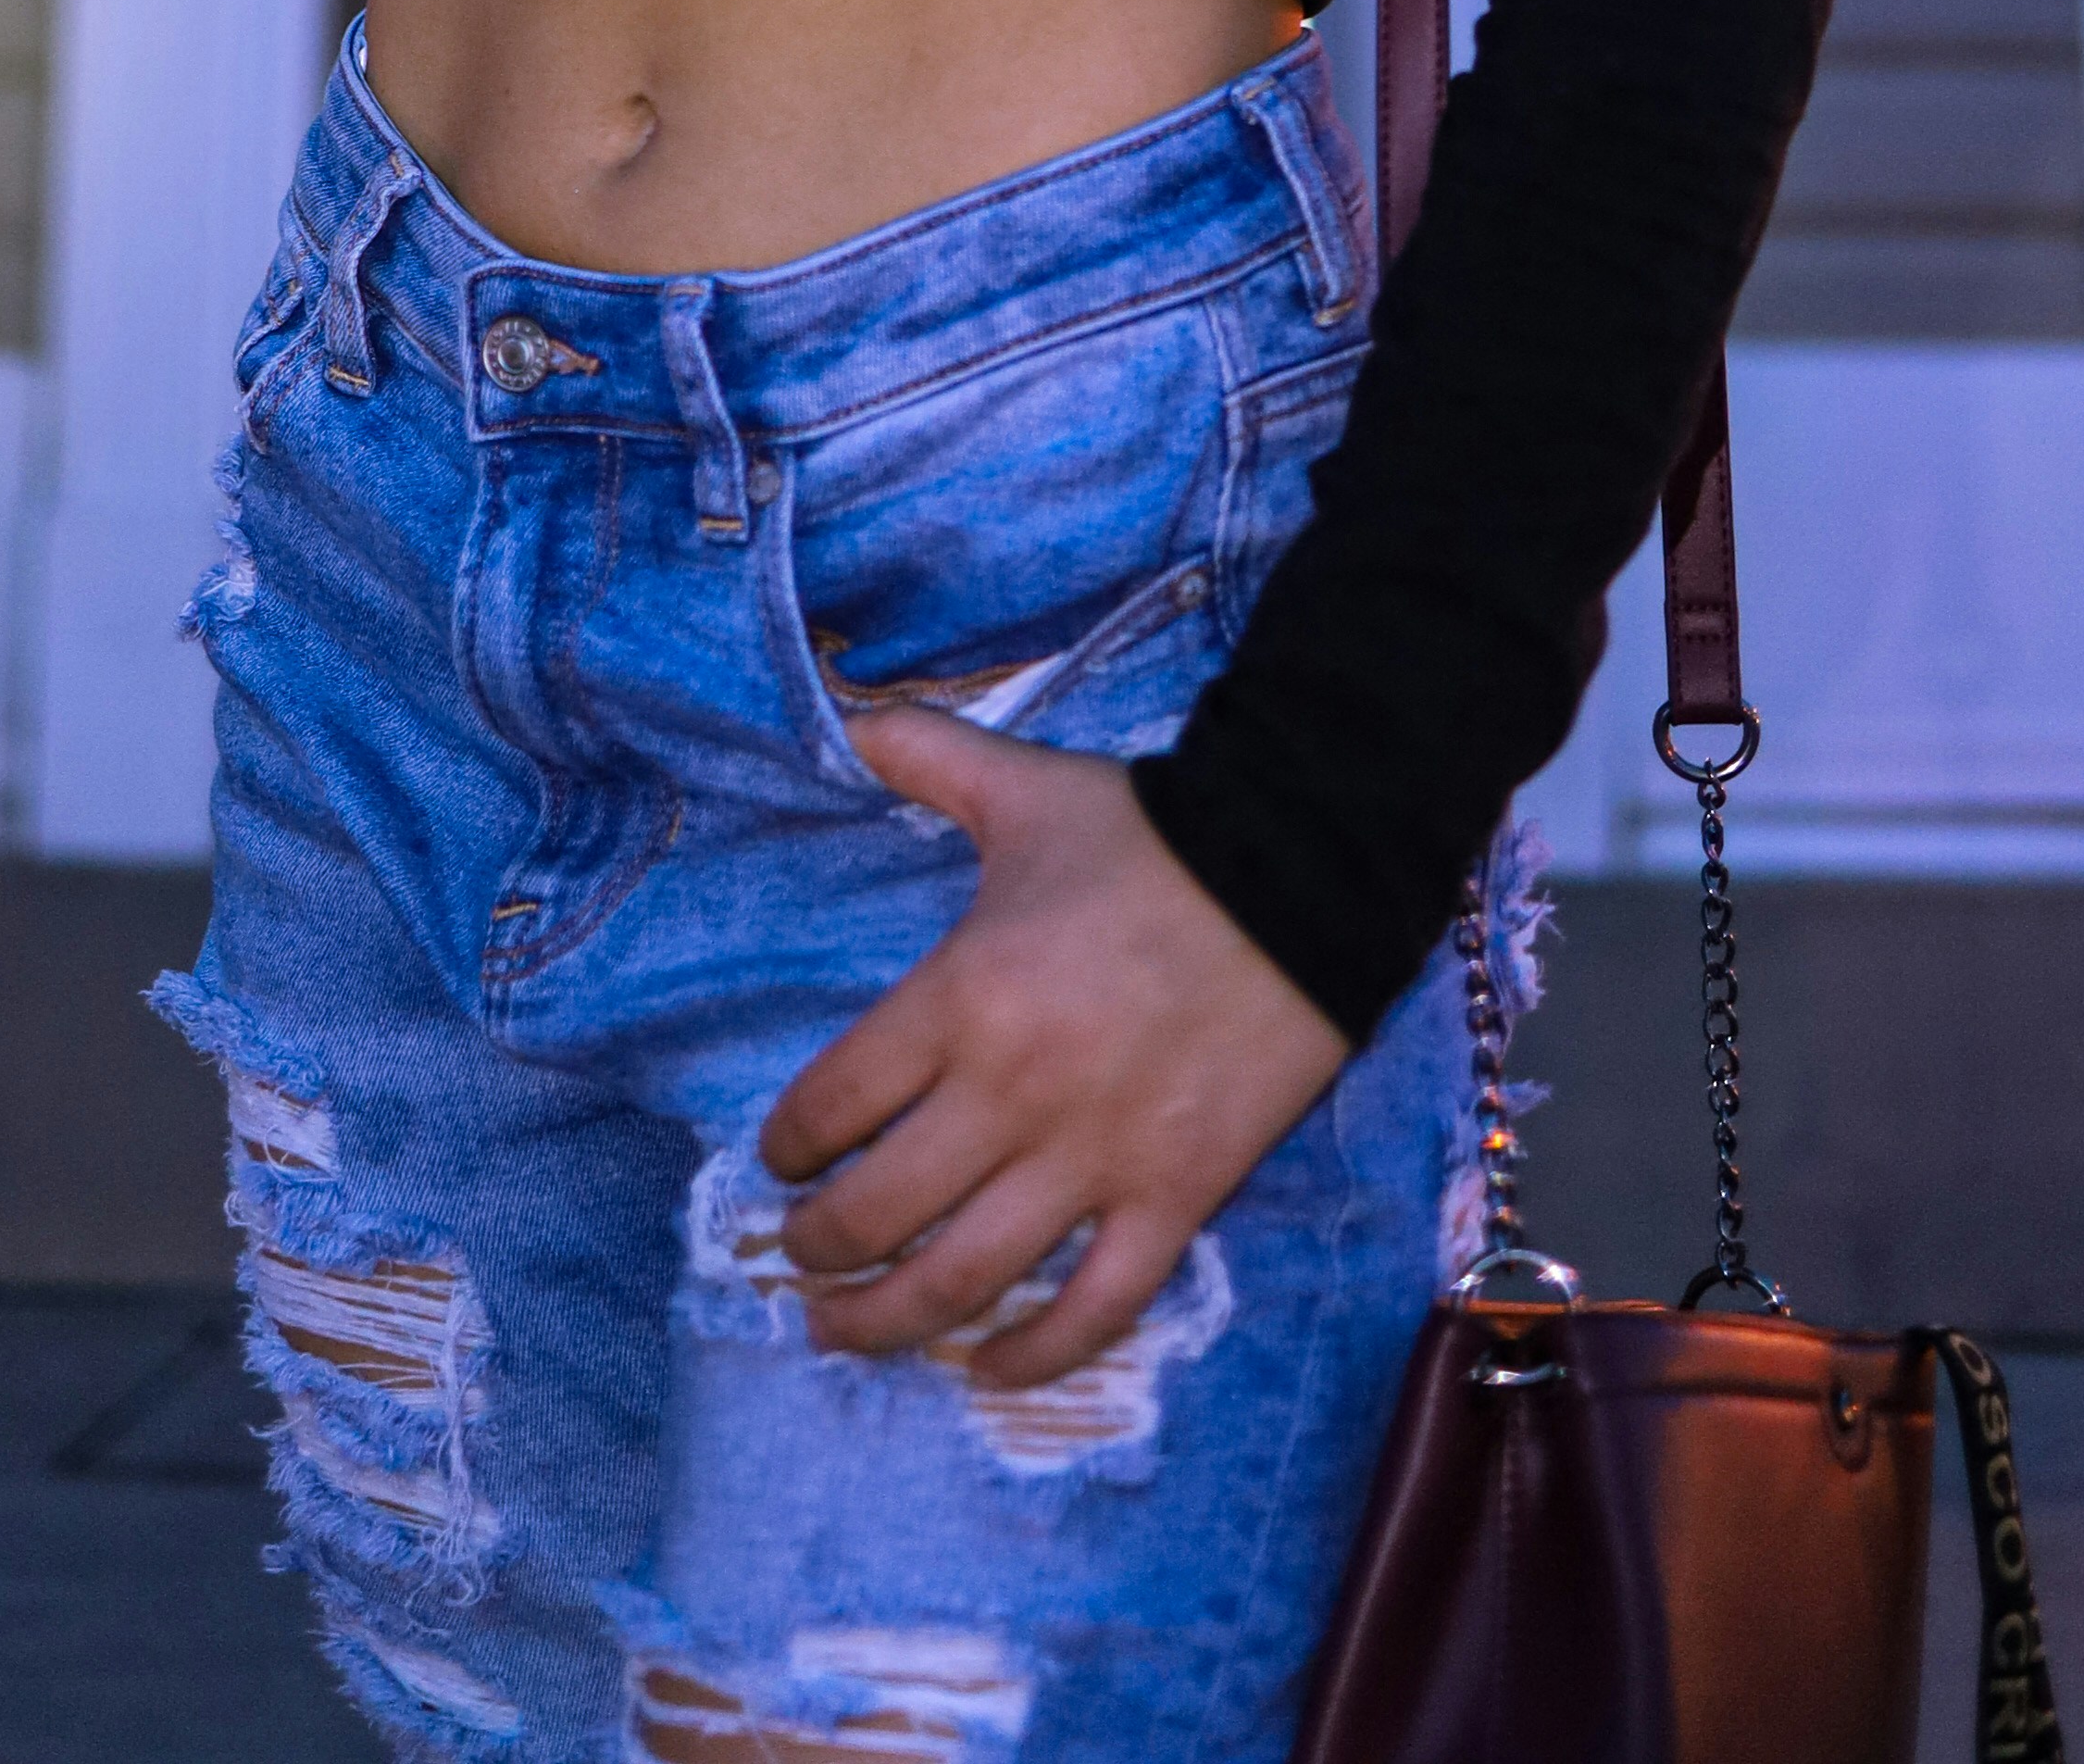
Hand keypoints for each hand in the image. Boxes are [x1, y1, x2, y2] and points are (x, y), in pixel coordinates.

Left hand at [760, 703, 1349, 1390]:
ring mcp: (1094, 1160)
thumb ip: (925, 752)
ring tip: (846, 1334)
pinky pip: (1091, 1310)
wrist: (1304, 873)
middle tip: (801, 1260)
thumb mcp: (1024, 786)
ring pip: (963, 1282)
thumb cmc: (1151, 835)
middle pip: (878, 1212)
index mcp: (962, 996)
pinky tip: (987, 1368)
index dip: (788, 1146)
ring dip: (888, 1323)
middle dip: (819, 1250)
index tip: (779, 1161)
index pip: (833, 1102)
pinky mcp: (1173, 1201)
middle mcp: (1011, 1094)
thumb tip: (849, 716)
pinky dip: (1030, 1356)